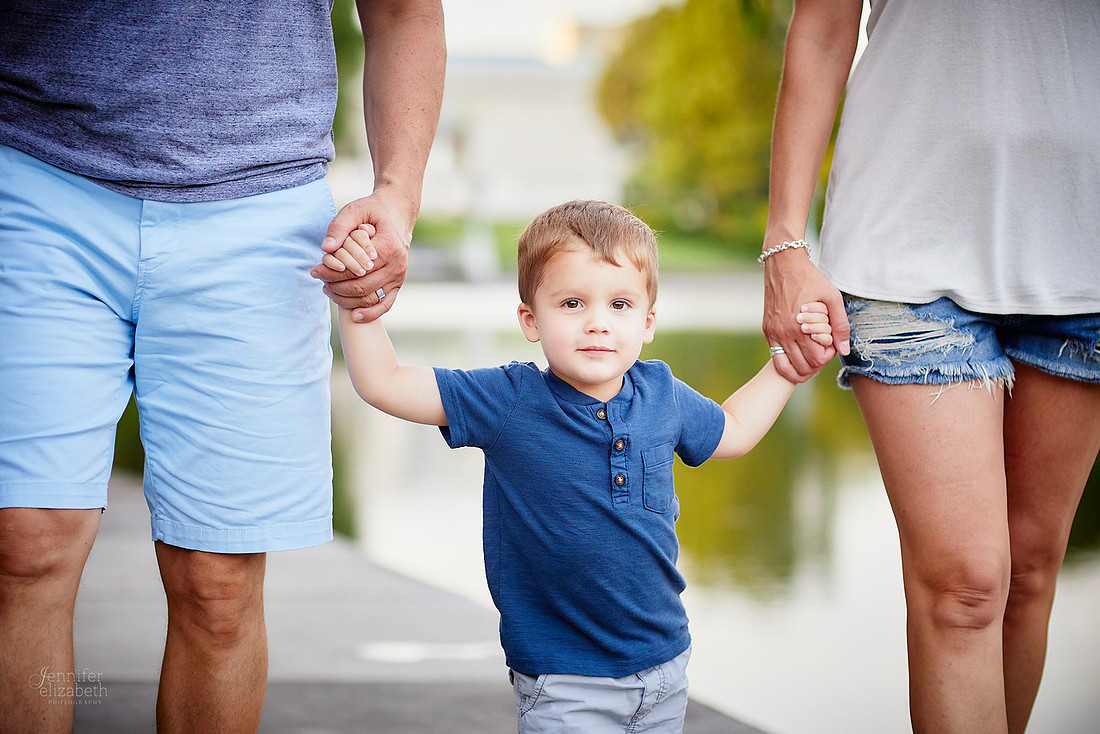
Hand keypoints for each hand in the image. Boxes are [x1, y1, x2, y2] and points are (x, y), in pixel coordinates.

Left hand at [311, 186, 413, 322]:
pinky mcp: (398, 283)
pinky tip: (355, 316)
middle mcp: (397, 265)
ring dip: (346, 299)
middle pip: (361, 286)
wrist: (397, 213)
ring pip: (370, 298)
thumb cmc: (374, 211)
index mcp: (388, 247)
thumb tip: (326, 248)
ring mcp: (399, 276)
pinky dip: (371, 313)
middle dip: (336, 287)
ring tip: (328, 290)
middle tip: (319, 280)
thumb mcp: (356, 210)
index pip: (354, 269)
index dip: (332, 273)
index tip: (315, 270)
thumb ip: (339, 226)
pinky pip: (386, 304)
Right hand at [762, 249, 849, 382]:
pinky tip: (800, 354)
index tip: (832, 344)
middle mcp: (783, 333)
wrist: (783, 265)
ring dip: (802, 369)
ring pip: (786, 368)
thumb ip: (840, 325)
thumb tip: (844, 350)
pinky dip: (789, 363)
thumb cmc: (810, 279)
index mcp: (800, 327)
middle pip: (802, 367)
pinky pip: (776, 358)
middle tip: (823, 351)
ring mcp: (773, 333)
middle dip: (817, 364)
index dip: (828, 356)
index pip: (816, 359)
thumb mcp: (833, 298)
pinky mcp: (768, 331)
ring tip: (812, 359)